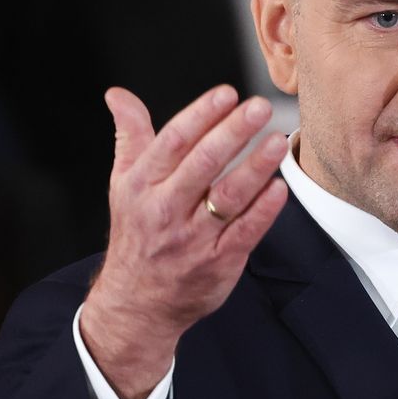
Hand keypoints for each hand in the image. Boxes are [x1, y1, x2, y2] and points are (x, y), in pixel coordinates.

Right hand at [80, 85, 288, 398]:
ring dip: (255, 167)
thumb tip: (118, 94)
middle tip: (260, 108)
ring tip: (278, 142)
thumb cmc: (136, 233)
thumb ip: (130, 135)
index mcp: (142, 185)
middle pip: (203, 164)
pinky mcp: (218, 263)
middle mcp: (165, 210)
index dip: (201, 115)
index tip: (227, 94)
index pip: (173, 142)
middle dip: (233, 133)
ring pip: (227, 197)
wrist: (135, 304)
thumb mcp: (124, 183)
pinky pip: (244, 232)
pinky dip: (263, 210)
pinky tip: (279, 187)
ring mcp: (192, 239)